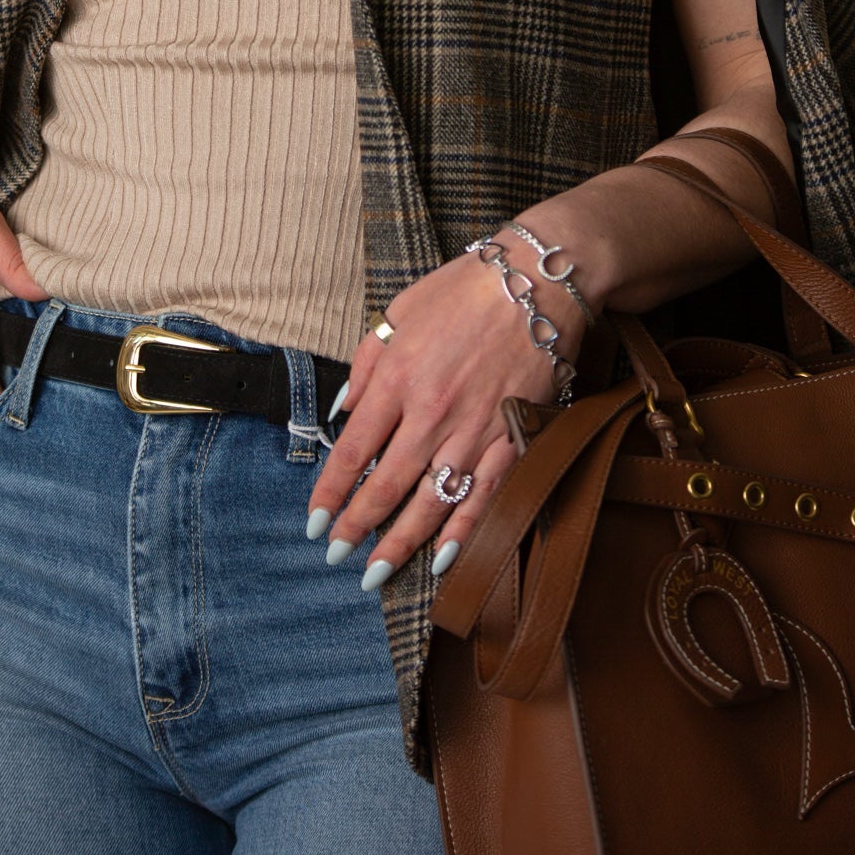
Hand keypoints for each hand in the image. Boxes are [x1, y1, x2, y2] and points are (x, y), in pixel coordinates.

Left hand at [305, 222, 597, 588]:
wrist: (539, 281)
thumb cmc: (465, 290)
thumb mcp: (399, 311)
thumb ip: (366, 363)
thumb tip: (343, 413)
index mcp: (398, 377)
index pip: (352, 450)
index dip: (330, 492)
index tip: (315, 522)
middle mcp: (432, 412)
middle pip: (386, 485)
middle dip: (358, 527)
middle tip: (337, 556)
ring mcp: (476, 429)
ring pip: (432, 502)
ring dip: (401, 543)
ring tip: (376, 573)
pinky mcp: (515, 437)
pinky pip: (486, 496)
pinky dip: (464, 532)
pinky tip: (442, 558)